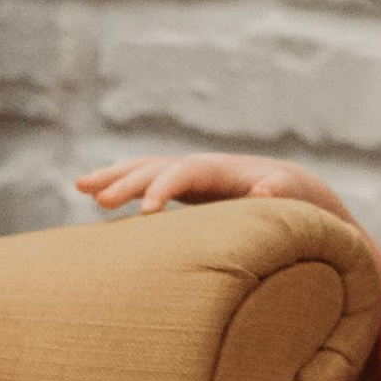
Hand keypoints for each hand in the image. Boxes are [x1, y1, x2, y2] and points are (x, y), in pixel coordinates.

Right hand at [75, 153, 357, 221]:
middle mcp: (203, 167)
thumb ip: (279, 194)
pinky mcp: (185, 189)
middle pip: (158, 167)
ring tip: (81, 186)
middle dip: (128, 181)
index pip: (186, 173)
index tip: (144, 213)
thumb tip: (264, 187)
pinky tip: (89, 192)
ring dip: (114, 176)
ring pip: (145, 168)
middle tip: (98, 199)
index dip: (164, 189)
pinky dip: (119, 183)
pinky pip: (145, 180)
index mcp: (224, 172)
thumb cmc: (300, 205)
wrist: (300, 193)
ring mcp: (191, 175)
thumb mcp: (296, 202)